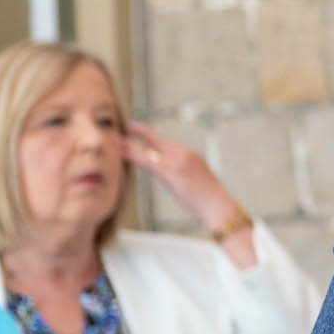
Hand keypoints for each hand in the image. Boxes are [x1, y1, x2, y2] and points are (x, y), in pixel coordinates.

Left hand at [124, 122, 240, 233]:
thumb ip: (183, 174)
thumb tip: (172, 177)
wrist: (219, 206)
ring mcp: (177, 161)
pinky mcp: (170, 172)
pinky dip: (132, 156)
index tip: (136, 127)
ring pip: (147, 149)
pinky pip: (146, 161)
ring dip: (129, 145)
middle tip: (122, 127)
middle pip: (155, 139)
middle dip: (138, 132)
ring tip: (114, 141)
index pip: (165, 141)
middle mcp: (183, 153)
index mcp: (190, 155)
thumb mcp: (197, 181)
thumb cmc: (210, 200)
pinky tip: (120, 154)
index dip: (149, 133)